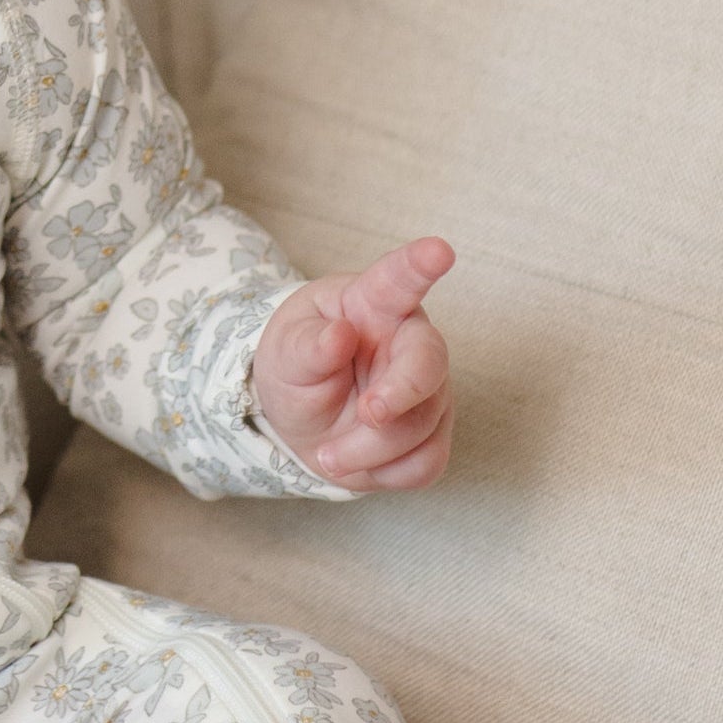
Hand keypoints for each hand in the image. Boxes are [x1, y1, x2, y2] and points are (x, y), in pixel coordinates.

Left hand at [252, 236, 455, 490]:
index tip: (438, 250)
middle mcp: (408, 341)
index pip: (398, 280)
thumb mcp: (284, 353)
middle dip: (400, 394)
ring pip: (421, 425)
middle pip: (428, 363)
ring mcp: (428, 389)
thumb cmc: (296, 367)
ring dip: (369, 449)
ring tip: (326, 453)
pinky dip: (385, 472)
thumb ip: (307, 346)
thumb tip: (339, 335)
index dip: (419, 265)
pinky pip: (426, 462)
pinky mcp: (433, 434)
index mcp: (370, 304)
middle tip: (367, 413)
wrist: (300, 419)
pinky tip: (355, 462)